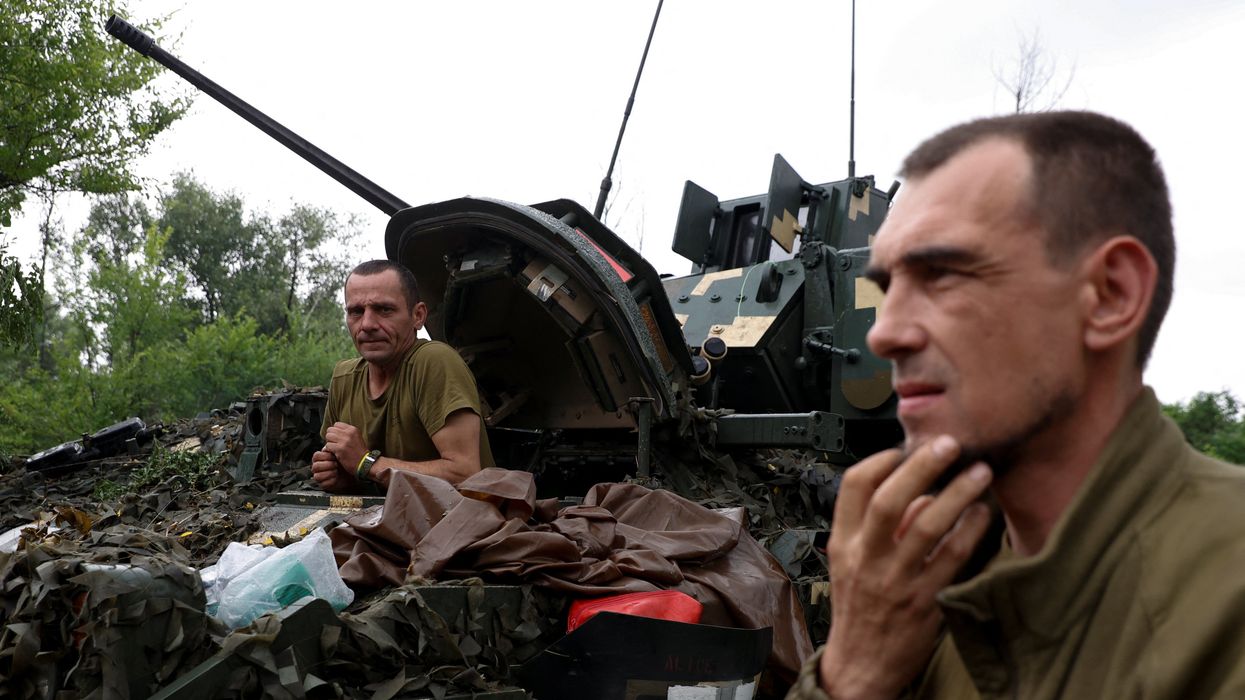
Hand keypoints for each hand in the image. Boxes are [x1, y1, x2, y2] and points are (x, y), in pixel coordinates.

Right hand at [311, 449, 355, 492]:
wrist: (351, 472)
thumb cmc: (344, 461)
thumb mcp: (339, 453)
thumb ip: (333, 449)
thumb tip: (330, 445)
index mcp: (319, 458)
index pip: (316, 456)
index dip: (325, 456)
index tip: (335, 456)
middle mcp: (317, 467)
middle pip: (315, 466)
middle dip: (327, 465)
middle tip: (336, 464)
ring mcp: (319, 477)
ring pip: (317, 476)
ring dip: (329, 473)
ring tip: (336, 471)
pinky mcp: (324, 484)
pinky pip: (323, 484)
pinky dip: (331, 480)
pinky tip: (336, 477)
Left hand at [323, 422, 368, 476]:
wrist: (365, 463)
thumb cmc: (359, 452)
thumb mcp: (356, 438)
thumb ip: (346, 433)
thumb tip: (332, 432)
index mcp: (353, 429)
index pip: (337, 424)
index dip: (335, 431)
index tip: (337, 438)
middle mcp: (348, 433)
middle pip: (331, 429)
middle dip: (331, 436)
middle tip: (334, 443)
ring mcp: (344, 441)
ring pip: (328, 436)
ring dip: (329, 443)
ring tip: (335, 448)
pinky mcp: (340, 449)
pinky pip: (328, 445)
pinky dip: (329, 450)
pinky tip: (335, 453)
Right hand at [819, 435, 993, 699]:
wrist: (862, 664)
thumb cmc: (860, 610)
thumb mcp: (852, 565)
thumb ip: (879, 528)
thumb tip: (920, 493)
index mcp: (844, 543)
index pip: (853, 487)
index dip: (880, 460)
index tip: (903, 449)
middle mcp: (866, 559)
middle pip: (889, 500)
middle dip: (921, 466)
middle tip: (949, 444)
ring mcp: (895, 580)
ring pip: (927, 525)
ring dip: (957, 493)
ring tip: (979, 472)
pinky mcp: (925, 600)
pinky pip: (953, 558)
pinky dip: (971, 530)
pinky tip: (983, 514)